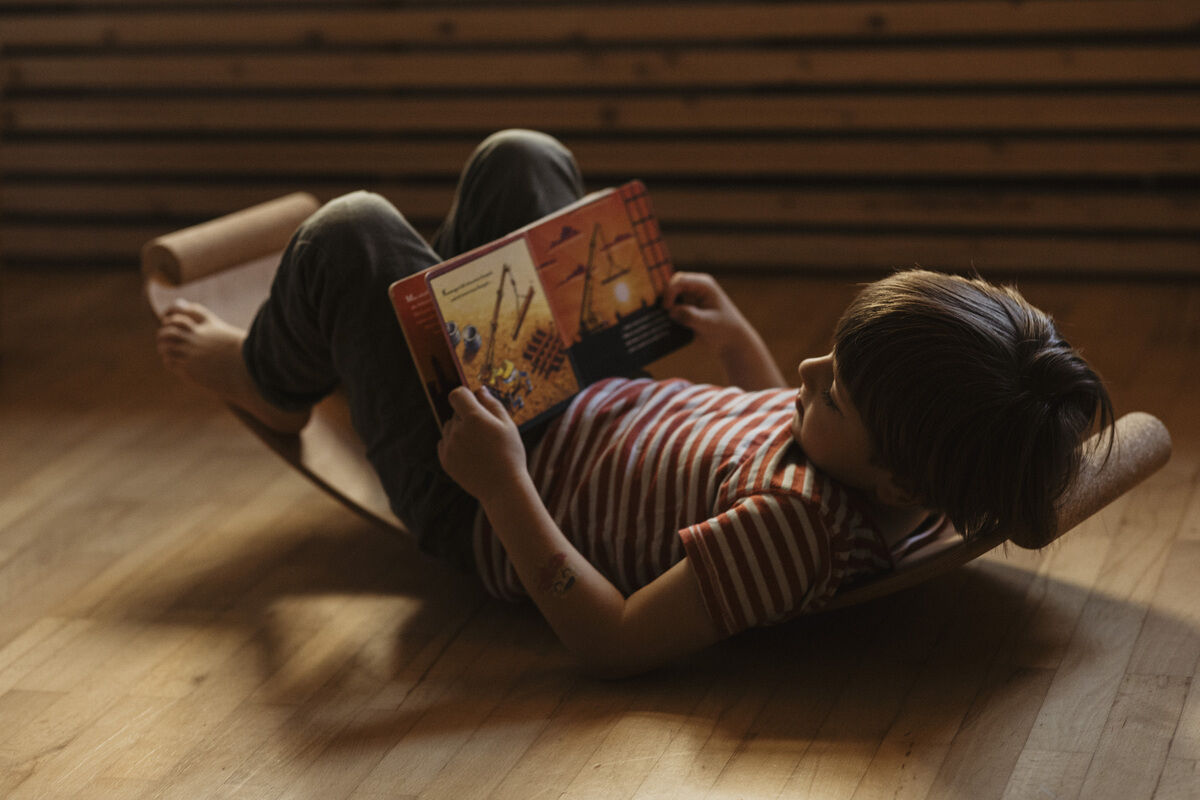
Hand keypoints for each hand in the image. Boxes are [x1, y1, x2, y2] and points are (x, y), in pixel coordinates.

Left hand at [437, 385, 528, 506]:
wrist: (503, 488)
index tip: (474, 403)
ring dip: (459, 431)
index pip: (457, 394)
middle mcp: (457, 430)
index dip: (465, 396)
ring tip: (478, 446)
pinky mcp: (445, 460)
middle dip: (467, 417)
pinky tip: (471, 455)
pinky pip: (444, 444)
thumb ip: (492, 404)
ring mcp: (449, 446)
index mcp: (474, 418)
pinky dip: (454, 445)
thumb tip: (479, 390)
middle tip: (485, 433)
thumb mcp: (508, 425)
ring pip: (449, 428)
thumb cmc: (510, 454)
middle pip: (455, 413)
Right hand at [664, 271, 753, 355]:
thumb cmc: (724, 329)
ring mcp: (690, 296)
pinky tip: (665, 323)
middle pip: (672, 285)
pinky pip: (672, 306)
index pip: (680, 281)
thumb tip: (672, 311)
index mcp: (704, 285)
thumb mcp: (708, 324)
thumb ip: (691, 316)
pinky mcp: (686, 307)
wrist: (731, 339)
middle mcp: (695, 287)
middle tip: (662, 314)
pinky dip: (667, 313)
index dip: (669, 292)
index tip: (667, 309)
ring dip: (665, 306)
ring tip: (660, 319)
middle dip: (664, 297)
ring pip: (669, 295)